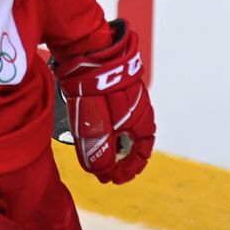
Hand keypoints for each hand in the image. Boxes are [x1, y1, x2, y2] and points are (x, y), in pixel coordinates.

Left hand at [56, 20, 155, 184]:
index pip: (142, 152)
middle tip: (101, 170)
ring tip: (92, 150)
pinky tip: (88, 127)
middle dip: (118, 159)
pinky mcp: (113, 87)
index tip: (113, 179)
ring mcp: (126, 96)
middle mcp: (138, 108)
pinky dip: (103, 126)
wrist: (87, 51)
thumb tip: (102, 172)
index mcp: (141, 119)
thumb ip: (101, 154)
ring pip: (122, 127)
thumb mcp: (97, 128)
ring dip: (110, 142)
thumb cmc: (96, 89)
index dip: (129, 170)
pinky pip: (112, 113)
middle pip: (133, 141)